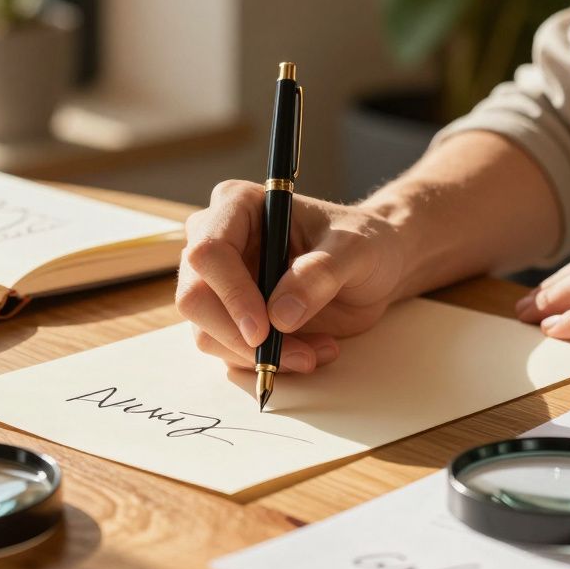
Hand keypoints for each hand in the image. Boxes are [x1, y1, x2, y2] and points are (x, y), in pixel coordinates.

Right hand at [176, 180, 404, 371]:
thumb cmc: (364, 243)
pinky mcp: (230, 315)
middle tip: (297, 355)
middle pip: (195, 298)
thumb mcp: (355, 250)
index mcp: (238, 206)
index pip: (208, 252)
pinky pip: (228, 352)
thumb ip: (320, 274)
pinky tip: (309, 351)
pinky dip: (267, 362)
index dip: (231, 294)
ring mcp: (219, 282)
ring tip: (315, 351)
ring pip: (207, 333)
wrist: (374, 269)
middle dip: (240, 337)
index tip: (264, 329)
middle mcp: (217, 240)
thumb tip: (280, 315)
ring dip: (260, 355)